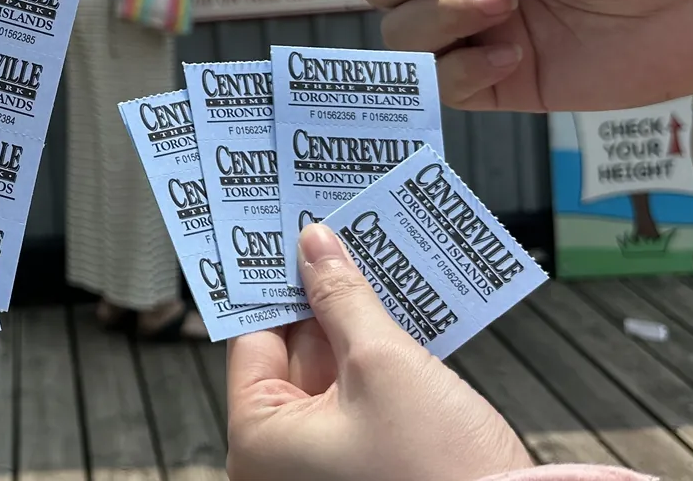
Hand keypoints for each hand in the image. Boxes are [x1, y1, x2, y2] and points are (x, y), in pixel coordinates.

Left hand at [227, 224, 530, 480]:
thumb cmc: (438, 473)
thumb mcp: (385, 365)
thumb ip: (344, 299)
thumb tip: (315, 246)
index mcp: (258, 441)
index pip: (254, 338)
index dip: (276, 282)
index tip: (290, 236)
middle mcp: (280, 459)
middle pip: (294, 353)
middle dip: (320, 296)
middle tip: (338, 237)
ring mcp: (324, 465)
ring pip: (332, 372)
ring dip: (355, 321)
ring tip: (373, 261)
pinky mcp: (366, 465)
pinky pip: (360, 398)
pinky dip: (378, 358)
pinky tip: (399, 311)